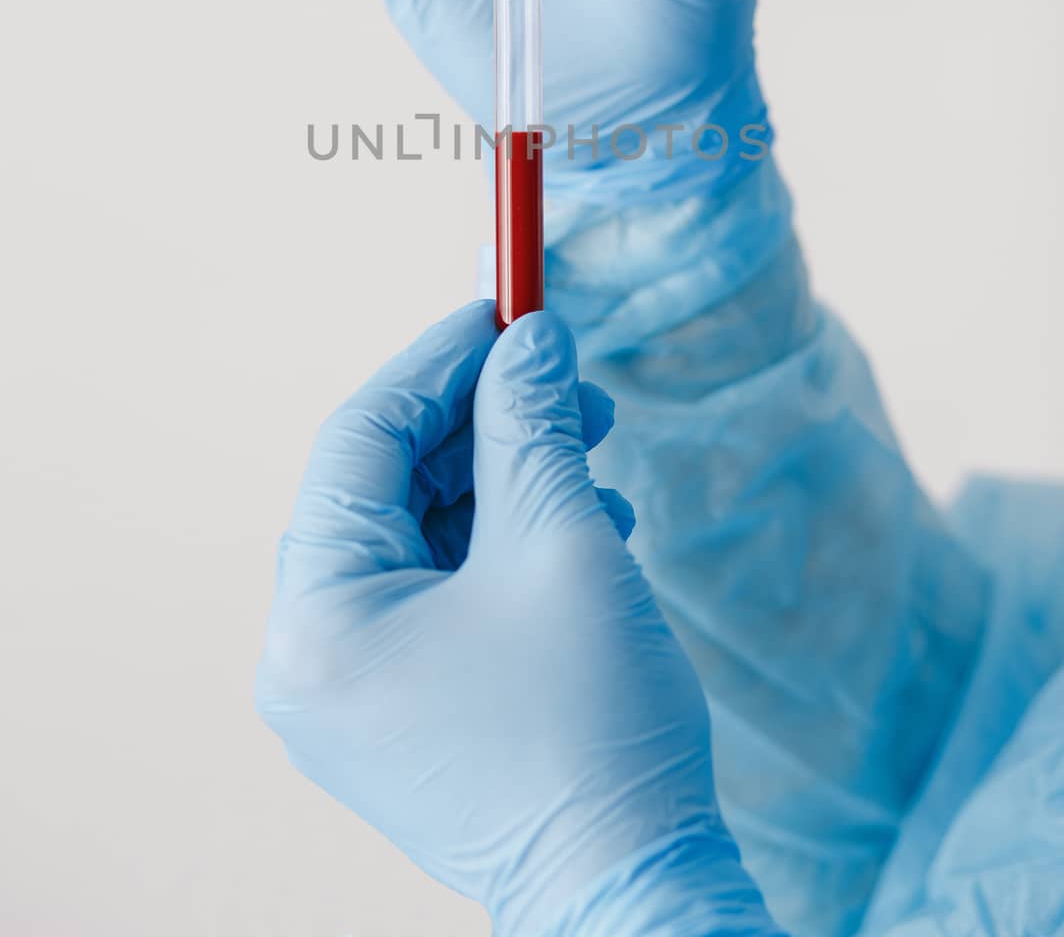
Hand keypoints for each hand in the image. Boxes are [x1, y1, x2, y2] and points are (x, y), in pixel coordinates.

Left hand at [255, 304, 757, 934]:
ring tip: (589, 447)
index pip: (361, 442)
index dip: (438, 362)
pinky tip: (580, 518)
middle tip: (562, 374)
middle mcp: (311, 658)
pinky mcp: (401, 711)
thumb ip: (530, 426)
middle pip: (388, 486)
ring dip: (502, 478)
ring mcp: (351, 693)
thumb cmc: (591, 730)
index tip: (505, 308)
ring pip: (420, 535)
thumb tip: (528, 336)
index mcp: (318, 619)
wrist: (631, 896)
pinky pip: (437, 592)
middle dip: (482, 420)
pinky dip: (501, 542)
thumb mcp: (561, 545)